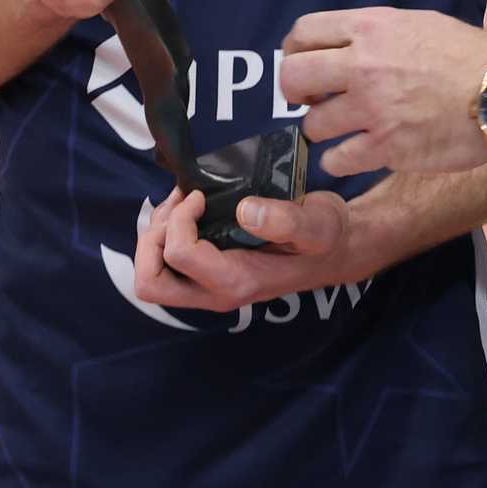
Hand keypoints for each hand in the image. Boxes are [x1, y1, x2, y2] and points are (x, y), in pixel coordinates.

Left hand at [132, 187, 360, 312]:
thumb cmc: (326, 236)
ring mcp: (209, 287)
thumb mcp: (316, 224)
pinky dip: (166, 235)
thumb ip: (285, 220)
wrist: (336, 250)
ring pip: (152, 275)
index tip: (200, 195)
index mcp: (236, 281)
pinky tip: (189, 208)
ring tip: (183, 202)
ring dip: (156, 234)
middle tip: (178, 206)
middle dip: (151, 239)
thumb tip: (244, 211)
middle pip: (150, 283)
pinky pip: (166, 265)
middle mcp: (215, 292)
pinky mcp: (208, 274)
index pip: (178, 256)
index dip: (179, 220)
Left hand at [279, 8, 486, 176]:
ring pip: (313, 124)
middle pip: (293, 77)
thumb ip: (377, 33)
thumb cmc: (468, 54)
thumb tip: (348, 48)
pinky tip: (356, 155)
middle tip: (312, 102)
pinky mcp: (385, 148)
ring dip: (323, 130)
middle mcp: (363, 65)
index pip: (303, 32)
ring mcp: (372, 108)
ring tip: (344, 131)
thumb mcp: (419, 23)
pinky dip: (341, 160)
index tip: (302, 65)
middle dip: (295, 93)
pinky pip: (337, 160)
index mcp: (371, 27)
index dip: (294, 51)